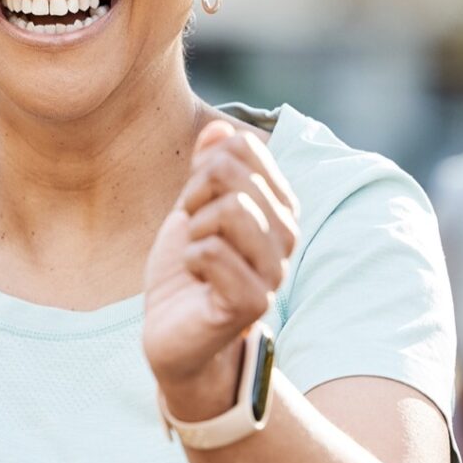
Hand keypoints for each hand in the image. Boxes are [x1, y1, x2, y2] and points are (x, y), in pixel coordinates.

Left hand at [143, 119, 301, 418]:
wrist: (176, 334)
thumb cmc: (188, 273)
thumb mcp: (192, 210)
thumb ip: (207, 169)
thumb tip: (218, 128)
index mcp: (278, 206)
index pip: (245, 147)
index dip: (205, 167)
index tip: (197, 203)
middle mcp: (286, 235)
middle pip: (232, 173)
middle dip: (194, 196)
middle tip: (192, 231)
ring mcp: (273, 270)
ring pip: (229, 210)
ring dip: (194, 231)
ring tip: (196, 256)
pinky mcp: (253, 302)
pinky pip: (211, 252)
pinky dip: (190, 260)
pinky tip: (196, 279)